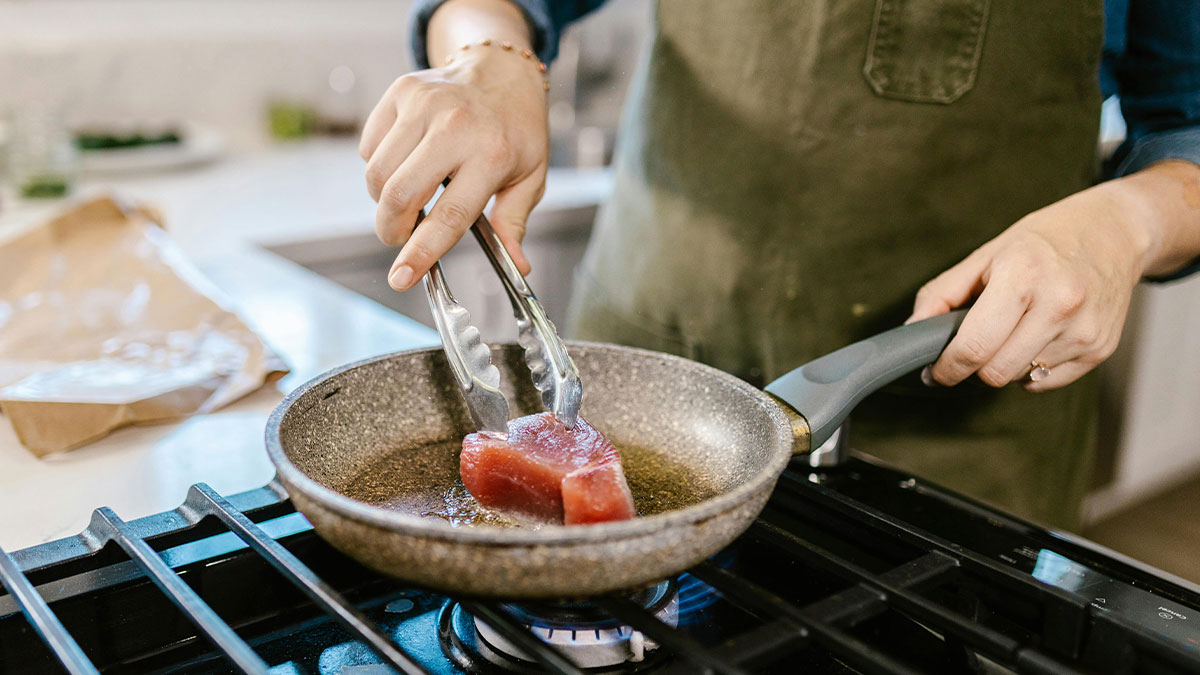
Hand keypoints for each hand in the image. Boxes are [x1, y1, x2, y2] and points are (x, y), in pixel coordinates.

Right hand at [360, 46, 548, 289]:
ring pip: (377, 174)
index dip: (421, 253)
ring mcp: (424, 105)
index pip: (449, 216)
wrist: (502, 70)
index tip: (401, 278)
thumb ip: (514, 223)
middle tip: (401, 237)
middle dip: (391, 230)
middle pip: (400, 195)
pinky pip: (370, 147)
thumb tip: (517, 265)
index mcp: (492, 155)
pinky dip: (378, 166)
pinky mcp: (401, 92)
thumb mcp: (530, 177)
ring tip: (408, 198)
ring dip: (383, 201)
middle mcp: (455, 127)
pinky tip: (405, 162)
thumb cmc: (516, 130)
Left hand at [908, 178, 1157, 390]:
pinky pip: (1046, 382)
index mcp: (1023, 276)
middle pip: (995, 372)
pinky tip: (1037, 336)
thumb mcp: (986, 254)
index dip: (947, 368)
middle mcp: (1059, 305)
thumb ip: (942, 294)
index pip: (974, 347)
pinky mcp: (1101, 349)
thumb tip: (912, 330)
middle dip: (974, 367)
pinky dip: (1031, 368)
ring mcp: (1085, 331)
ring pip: (1020, 379)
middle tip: (971, 346)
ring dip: (1004, 364)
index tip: (935, 371)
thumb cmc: (1043, 241)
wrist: (1115, 232)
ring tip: (1013, 328)